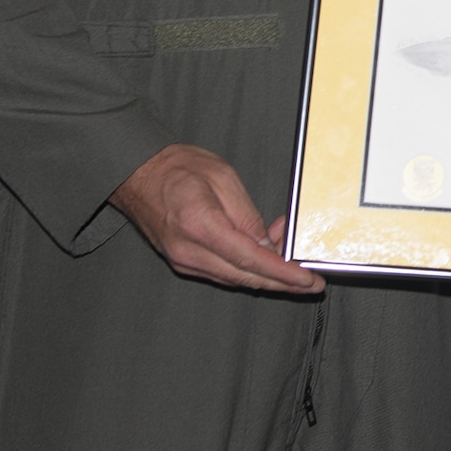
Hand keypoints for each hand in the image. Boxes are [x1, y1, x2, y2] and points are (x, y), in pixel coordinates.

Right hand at [109, 143, 323, 294]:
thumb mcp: (222, 177)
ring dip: (266, 274)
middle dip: (282, 283)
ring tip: (291, 257)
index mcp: (200, 226)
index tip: (306, 279)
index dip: (282, 272)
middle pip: (245, 277)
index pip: (249, 259)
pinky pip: (223, 273)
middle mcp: (189, 252)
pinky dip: (247, 269)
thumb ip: (246, 214)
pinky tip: (264, 255)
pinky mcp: (184, 262)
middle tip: (311, 283)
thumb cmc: (177, 167)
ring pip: (235, 279)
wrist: (138, 174)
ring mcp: (184, 261)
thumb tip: (266, 244)